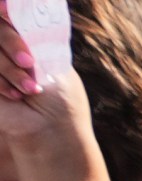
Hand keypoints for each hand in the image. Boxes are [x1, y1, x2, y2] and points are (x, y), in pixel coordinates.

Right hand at [0, 18, 86, 150]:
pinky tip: (15, 96)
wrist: (49, 131)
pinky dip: (0, 81)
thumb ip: (32, 36)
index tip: (6, 9)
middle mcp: (7, 49)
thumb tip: (10, 7)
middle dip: (12, 43)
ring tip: (29, 90)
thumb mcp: (52, 61)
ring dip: (9, 69)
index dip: (6, 9)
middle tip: (28, 63)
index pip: (9, 13)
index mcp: (26, 39)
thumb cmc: (59, 99)